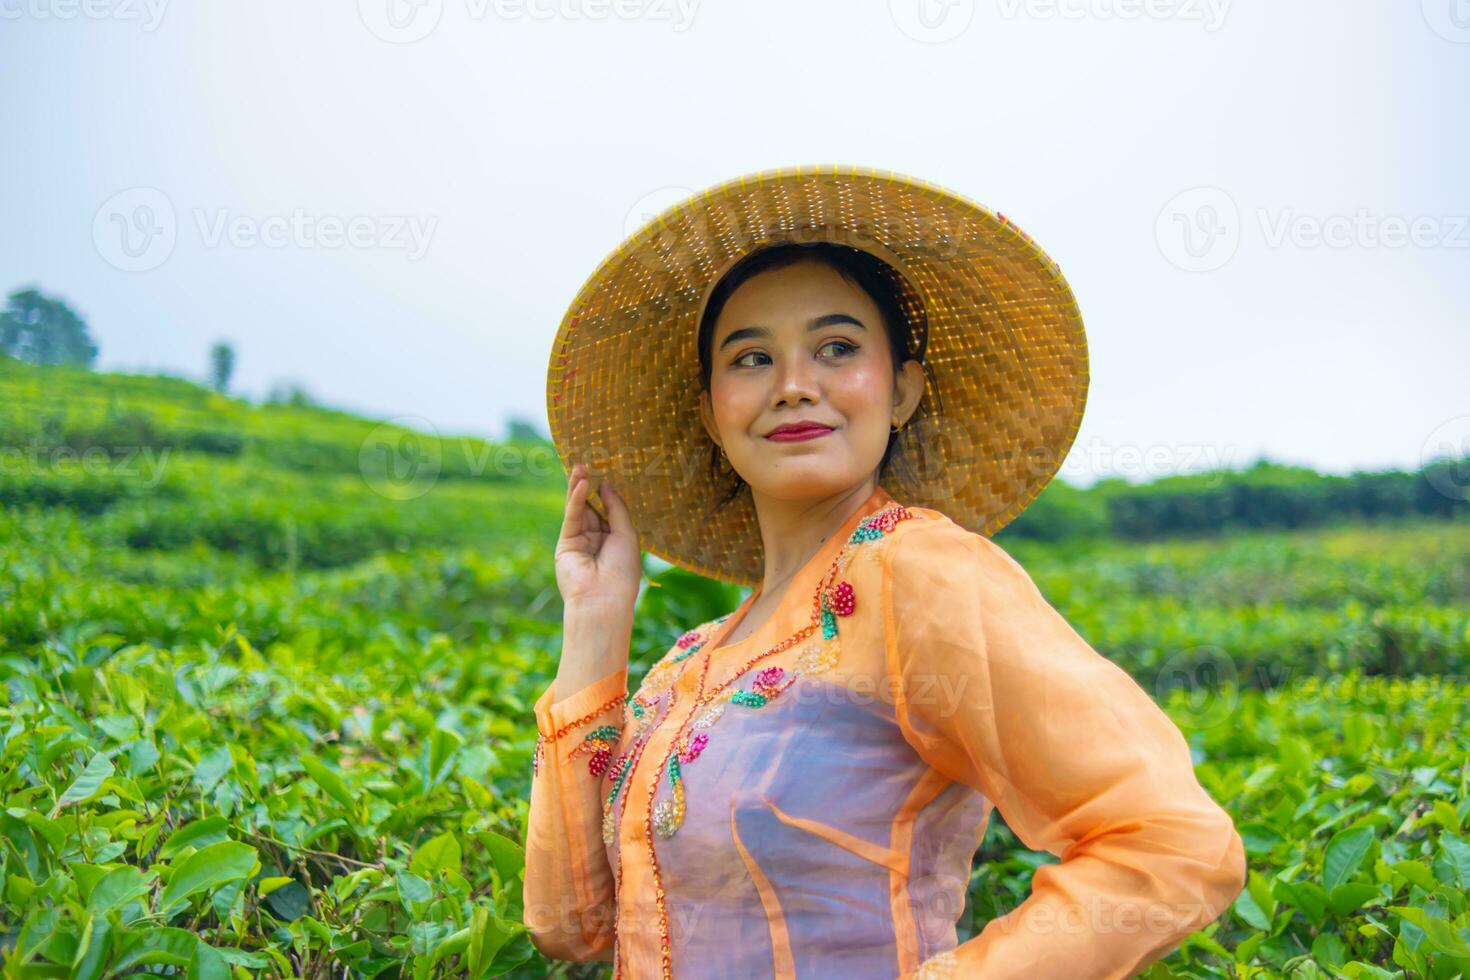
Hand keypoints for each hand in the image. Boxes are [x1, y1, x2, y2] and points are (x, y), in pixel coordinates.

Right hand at [554, 462, 641, 613]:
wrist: (604, 599)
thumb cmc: (622, 570)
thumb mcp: (626, 533)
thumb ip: (615, 507)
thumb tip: (605, 483)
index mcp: (613, 540)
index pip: (607, 511)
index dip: (606, 493)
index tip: (604, 472)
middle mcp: (595, 540)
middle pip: (590, 507)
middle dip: (588, 486)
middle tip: (585, 463)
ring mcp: (579, 542)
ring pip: (578, 509)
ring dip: (579, 487)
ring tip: (579, 466)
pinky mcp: (565, 544)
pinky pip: (572, 517)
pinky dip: (576, 500)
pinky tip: (581, 485)